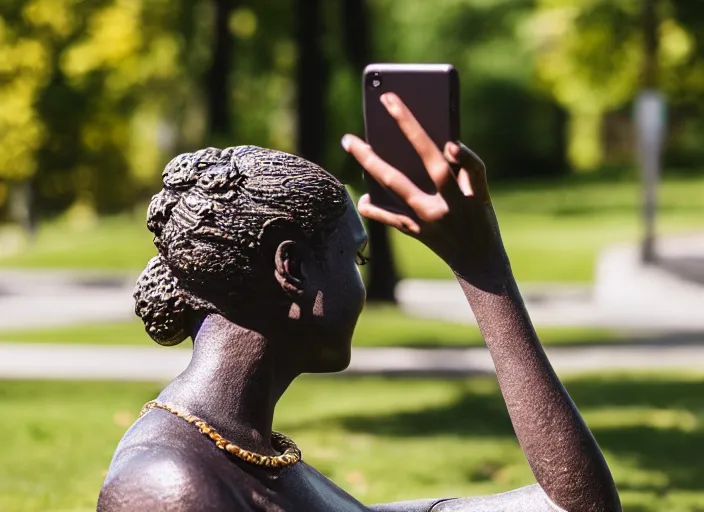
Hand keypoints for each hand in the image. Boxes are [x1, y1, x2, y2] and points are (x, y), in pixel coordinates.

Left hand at [342, 92, 509, 280]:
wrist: (479, 263)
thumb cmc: (481, 219)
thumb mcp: (482, 192)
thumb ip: (468, 166)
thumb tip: (447, 145)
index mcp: (462, 192)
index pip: (435, 154)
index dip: (415, 129)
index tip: (393, 103)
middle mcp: (441, 207)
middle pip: (404, 175)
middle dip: (385, 145)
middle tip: (364, 121)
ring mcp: (425, 222)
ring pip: (392, 190)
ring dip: (370, 165)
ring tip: (350, 142)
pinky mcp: (416, 234)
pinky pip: (389, 218)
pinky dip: (374, 207)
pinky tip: (362, 196)